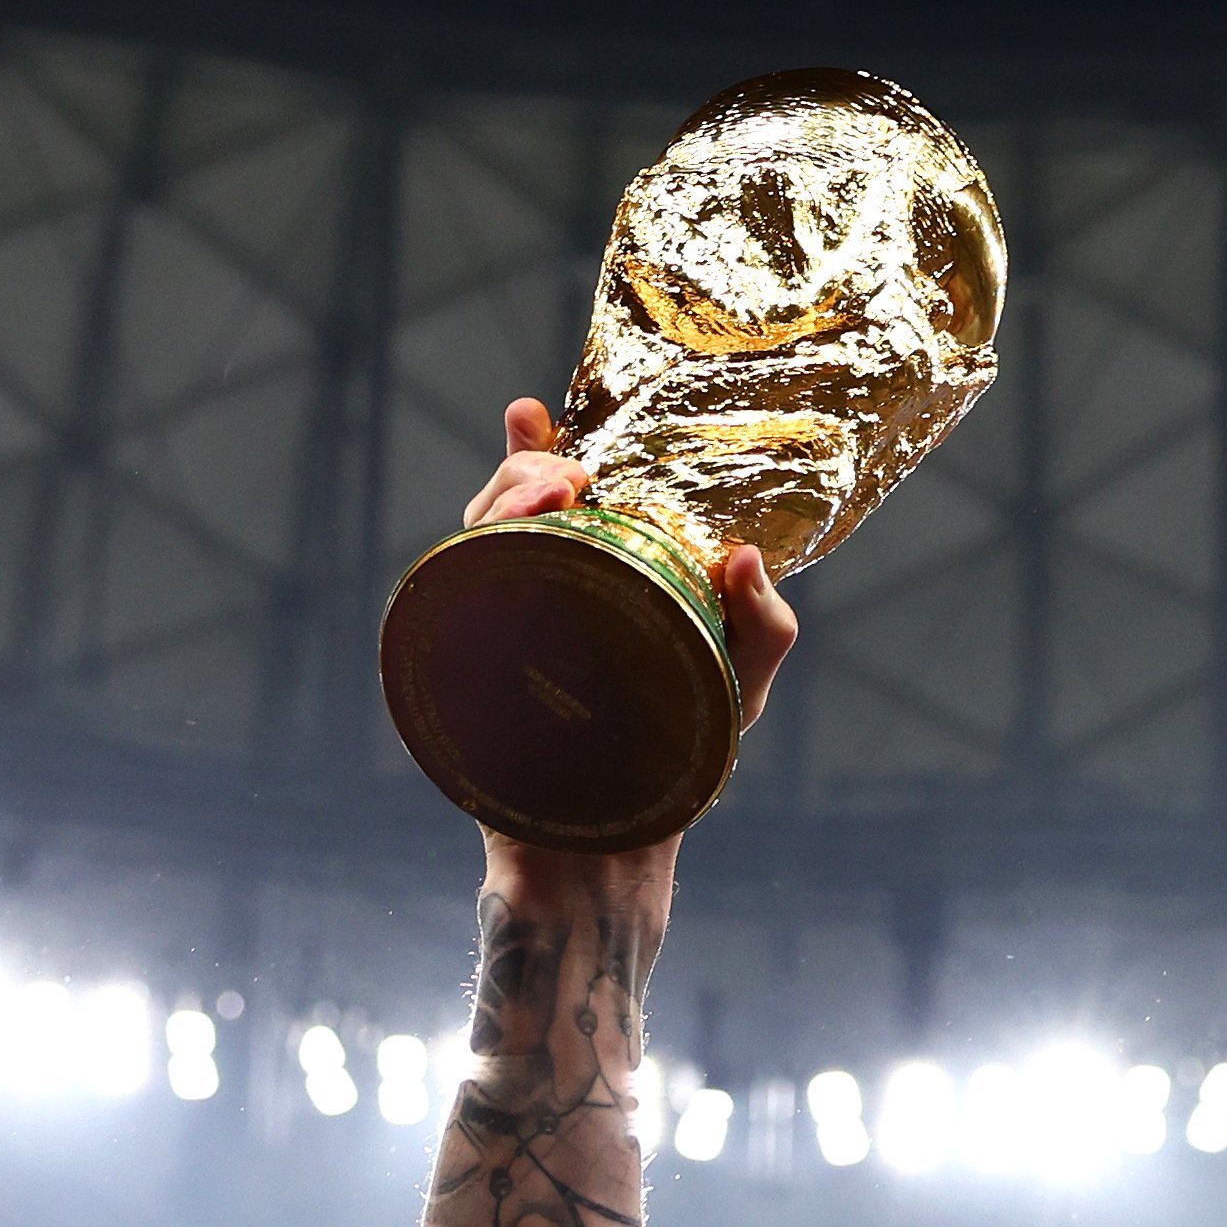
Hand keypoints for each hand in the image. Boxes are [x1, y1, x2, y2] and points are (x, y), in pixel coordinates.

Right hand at [469, 398, 800, 730]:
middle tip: (569, 477)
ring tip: (552, 499)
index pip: (556, 489)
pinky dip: (477, 559)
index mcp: (599, 561)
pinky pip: (465, 594)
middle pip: (514, 498)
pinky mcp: (489, 655)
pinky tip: (500, 544)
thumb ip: (761, 621)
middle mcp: (549, 576)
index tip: (529, 414)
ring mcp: (516, 611)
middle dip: (527, 468)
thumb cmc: (693, 731)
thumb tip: (747, 557)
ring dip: (506, 503)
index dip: (535, 445)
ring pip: (484, 535)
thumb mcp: (740, 668)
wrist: (639, 812)